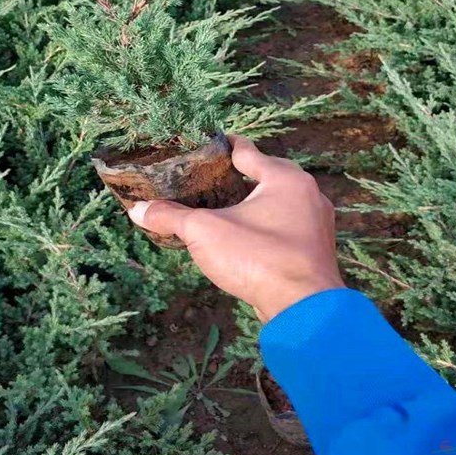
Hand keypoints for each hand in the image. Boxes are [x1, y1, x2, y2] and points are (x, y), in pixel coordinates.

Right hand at [127, 135, 344, 321]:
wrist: (304, 310)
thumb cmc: (258, 258)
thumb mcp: (205, 232)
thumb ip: (171, 216)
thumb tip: (138, 210)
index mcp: (285, 178)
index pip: (248, 151)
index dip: (224, 146)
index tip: (206, 144)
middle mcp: (308, 194)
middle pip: (268, 175)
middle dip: (241, 176)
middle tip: (212, 178)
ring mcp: (317, 224)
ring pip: (282, 203)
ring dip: (256, 204)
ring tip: (227, 208)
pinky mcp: (317, 251)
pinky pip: (289, 228)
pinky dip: (268, 227)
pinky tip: (249, 239)